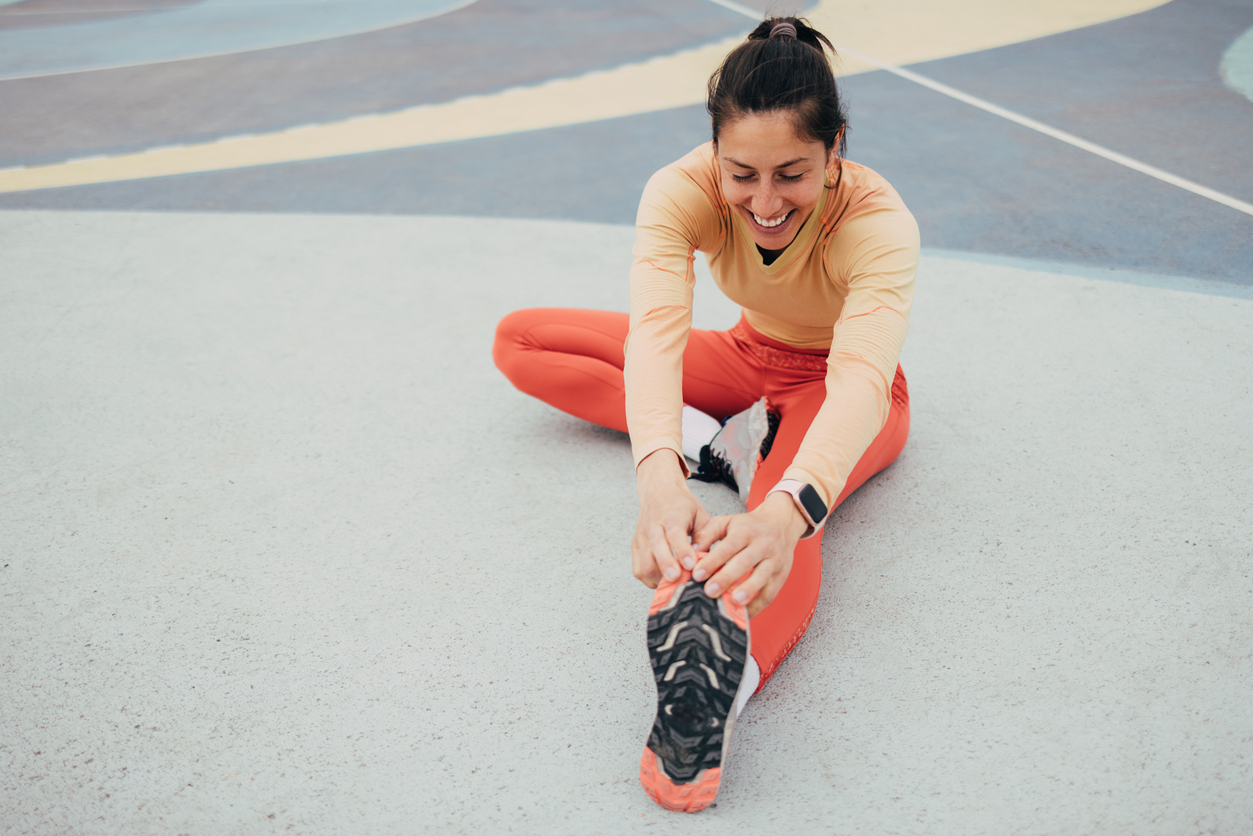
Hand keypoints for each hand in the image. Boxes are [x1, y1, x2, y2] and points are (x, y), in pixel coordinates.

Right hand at [632, 450, 709, 588]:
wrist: (659, 491)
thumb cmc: (681, 505)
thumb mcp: (699, 514)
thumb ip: (703, 535)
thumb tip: (706, 559)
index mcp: (672, 514)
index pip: (675, 534)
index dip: (682, 551)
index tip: (691, 565)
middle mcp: (653, 524)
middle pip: (656, 548)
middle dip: (666, 567)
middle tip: (678, 580)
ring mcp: (642, 536)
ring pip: (644, 562)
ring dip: (658, 577)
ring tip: (674, 585)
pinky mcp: (635, 545)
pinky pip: (637, 568)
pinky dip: (649, 579)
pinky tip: (662, 582)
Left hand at [691, 492, 808, 616]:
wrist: (781, 523)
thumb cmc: (748, 526)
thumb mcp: (726, 522)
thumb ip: (707, 534)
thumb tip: (692, 551)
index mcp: (746, 531)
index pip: (728, 546)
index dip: (712, 561)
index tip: (697, 575)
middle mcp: (762, 545)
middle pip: (745, 562)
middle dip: (726, 578)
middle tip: (709, 592)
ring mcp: (774, 561)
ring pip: (761, 577)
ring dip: (747, 592)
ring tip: (733, 603)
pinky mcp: (781, 575)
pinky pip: (770, 593)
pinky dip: (757, 606)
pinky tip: (744, 614)